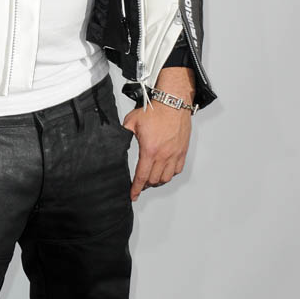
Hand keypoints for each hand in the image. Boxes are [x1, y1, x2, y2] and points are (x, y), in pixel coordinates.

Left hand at [122, 67, 193, 200]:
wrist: (173, 103)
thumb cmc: (155, 110)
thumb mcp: (132, 121)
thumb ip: (124, 133)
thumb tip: (116, 140)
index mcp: (149, 150)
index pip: (141, 177)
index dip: (136, 189)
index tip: (133, 195)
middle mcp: (163, 155)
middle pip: (154, 180)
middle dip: (145, 184)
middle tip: (140, 184)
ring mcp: (174, 154)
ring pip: (166, 177)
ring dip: (158, 181)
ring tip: (151, 179)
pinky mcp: (182, 151)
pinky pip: (177, 169)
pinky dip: (170, 173)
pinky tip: (165, 170)